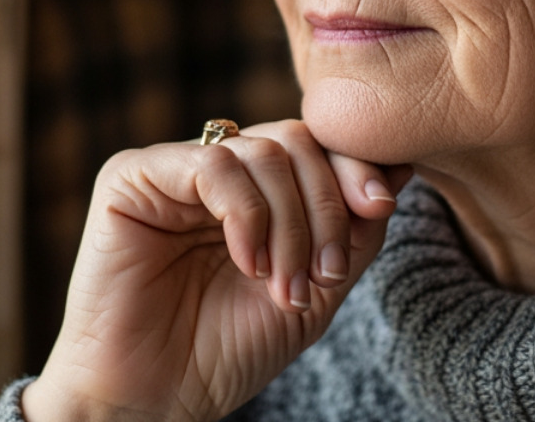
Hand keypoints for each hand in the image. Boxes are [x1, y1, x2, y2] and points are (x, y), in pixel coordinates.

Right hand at [27, 119, 411, 421]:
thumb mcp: (315, 288)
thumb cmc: (228, 350)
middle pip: (295, 140)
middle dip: (325, 204)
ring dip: (289, 223)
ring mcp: (173, 169)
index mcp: (255, 188)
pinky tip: (247, 263)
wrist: (155, 399)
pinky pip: (212, 165)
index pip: (316, 145)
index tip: (380, 206)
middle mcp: (215, 169)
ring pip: (261, 151)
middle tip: (322, 273)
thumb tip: (402, 165)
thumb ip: (354, 230)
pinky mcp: (131, 177)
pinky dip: (246, 215)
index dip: (353, 167)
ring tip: (282, 284)